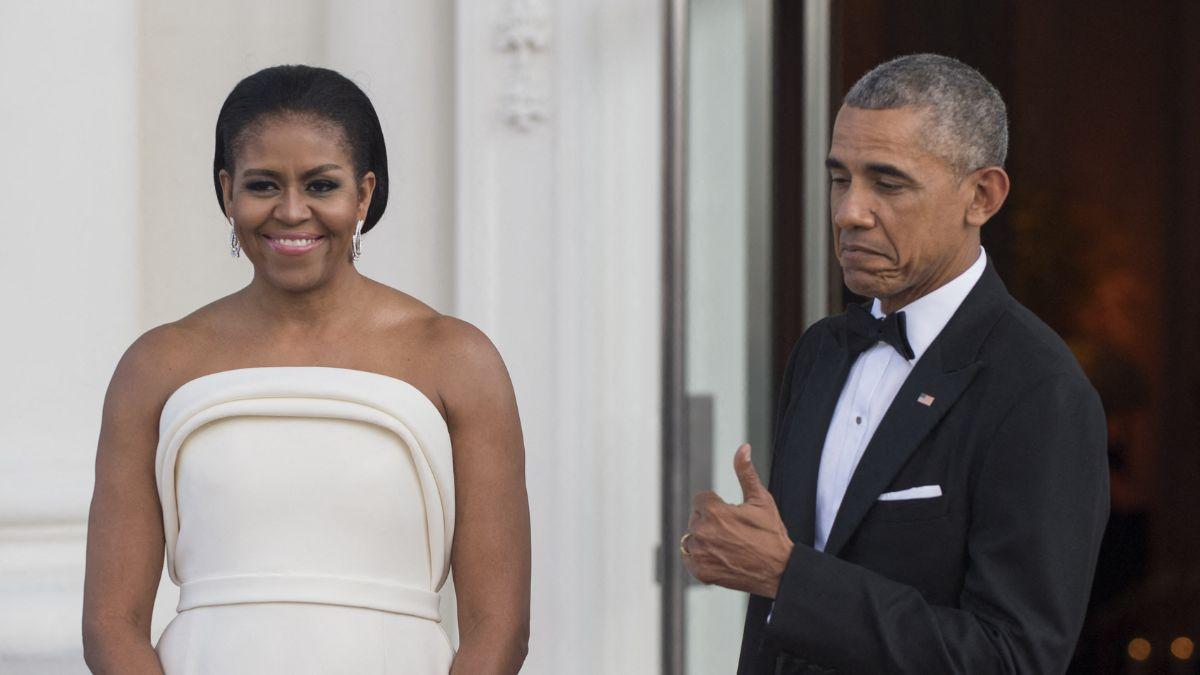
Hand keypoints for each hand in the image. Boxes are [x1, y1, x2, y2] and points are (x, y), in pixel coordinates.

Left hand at [682, 444, 793, 597]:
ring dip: (704, 539)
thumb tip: (743, 448)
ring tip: (727, 545)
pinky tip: (719, 557)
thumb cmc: (772, 534)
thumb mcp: (761, 500)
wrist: (780, 570)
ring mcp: (700, 553)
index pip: (701, 500)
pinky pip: (688, 559)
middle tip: (733, 532)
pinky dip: (699, 558)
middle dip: (710, 522)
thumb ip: (746, 472)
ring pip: (691, 538)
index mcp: (714, 511)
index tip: (731, 515)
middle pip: (695, 518)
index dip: (717, 506)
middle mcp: (703, 532)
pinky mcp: (700, 571)